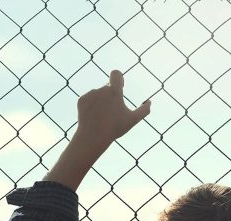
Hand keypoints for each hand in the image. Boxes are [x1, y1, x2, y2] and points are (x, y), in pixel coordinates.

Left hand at [44, 70, 150, 190]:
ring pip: (98, 94)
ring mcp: (90, 94)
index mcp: (114, 92)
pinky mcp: (81, 100)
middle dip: (111, 96)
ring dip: (101, 101)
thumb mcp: (133, 120)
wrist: (93, 137)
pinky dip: (92, 105)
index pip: (116, 74)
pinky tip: (94, 117)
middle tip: (112, 112)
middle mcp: (101, 89)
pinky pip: (89, 99)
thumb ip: (144, 110)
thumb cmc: (115, 128)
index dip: (119, 78)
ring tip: (102, 117)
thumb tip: (149, 102)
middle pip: (108, 87)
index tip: (120, 86)